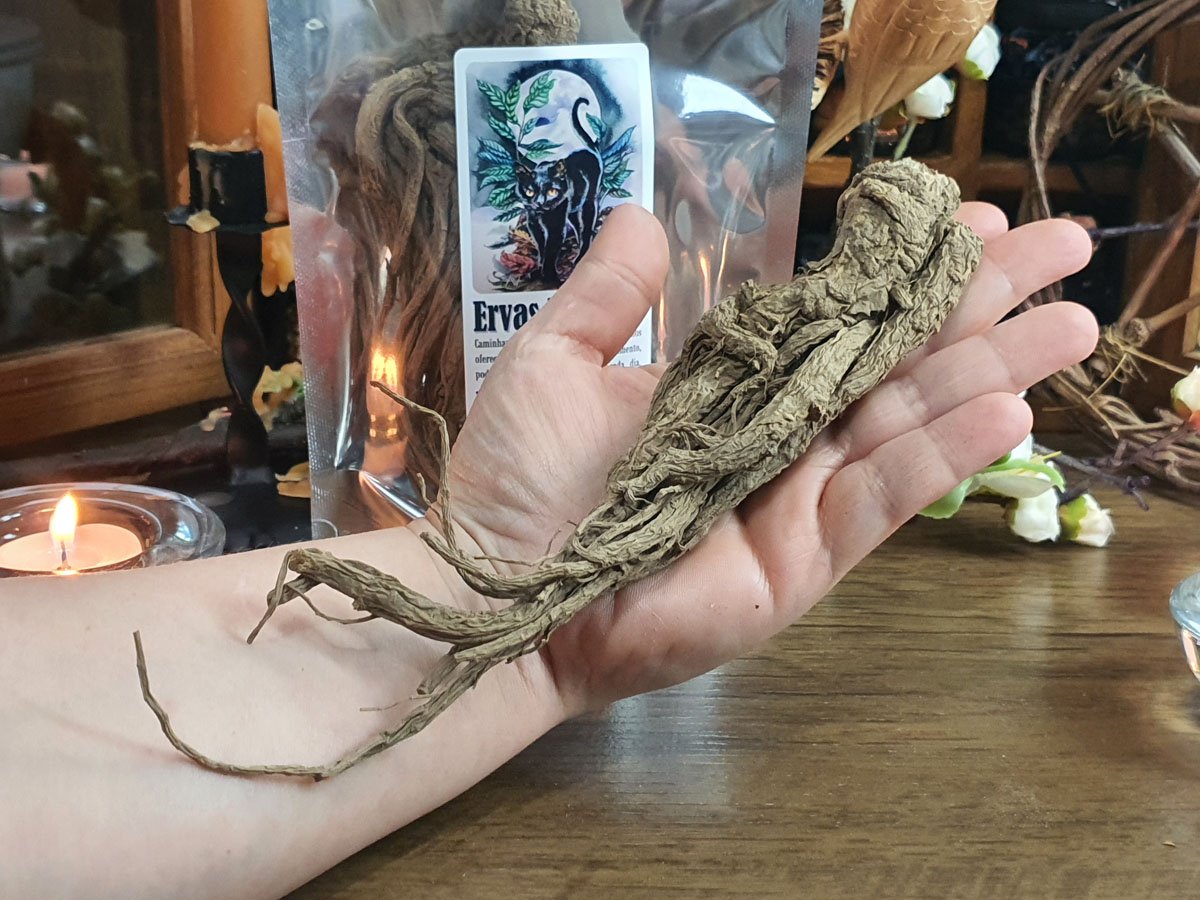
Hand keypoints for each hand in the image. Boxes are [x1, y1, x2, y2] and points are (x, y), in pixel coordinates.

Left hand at [438, 203, 1096, 713]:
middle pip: (895, 364)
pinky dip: (942, 456)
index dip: (902, 273)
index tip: (970, 221)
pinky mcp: (800, 563)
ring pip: (907, 425)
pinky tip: (1008, 409)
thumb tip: (647, 217)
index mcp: (733, 391)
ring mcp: (796, 503)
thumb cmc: (519, 478)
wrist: (496, 587)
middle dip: (980, 308)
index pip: (838, 321)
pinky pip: (880, 500)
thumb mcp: (558, 362)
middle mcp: (778, 441)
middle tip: (1066, 250)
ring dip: (990, 371)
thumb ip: (610, 295)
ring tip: (1070, 322)